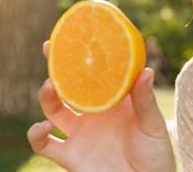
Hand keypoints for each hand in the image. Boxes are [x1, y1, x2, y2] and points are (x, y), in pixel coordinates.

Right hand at [27, 41, 175, 171]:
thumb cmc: (156, 155)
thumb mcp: (153, 126)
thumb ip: (145, 102)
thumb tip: (146, 71)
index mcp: (115, 101)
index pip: (97, 73)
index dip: (86, 56)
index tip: (77, 35)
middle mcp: (94, 114)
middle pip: (70, 85)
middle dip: (57, 66)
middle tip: (50, 47)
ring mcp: (80, 134)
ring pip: (53, 109)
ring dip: (47, 96)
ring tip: (50, 87)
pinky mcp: (70, 156)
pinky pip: (44, 145)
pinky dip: (36, 134)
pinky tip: (42, 126)